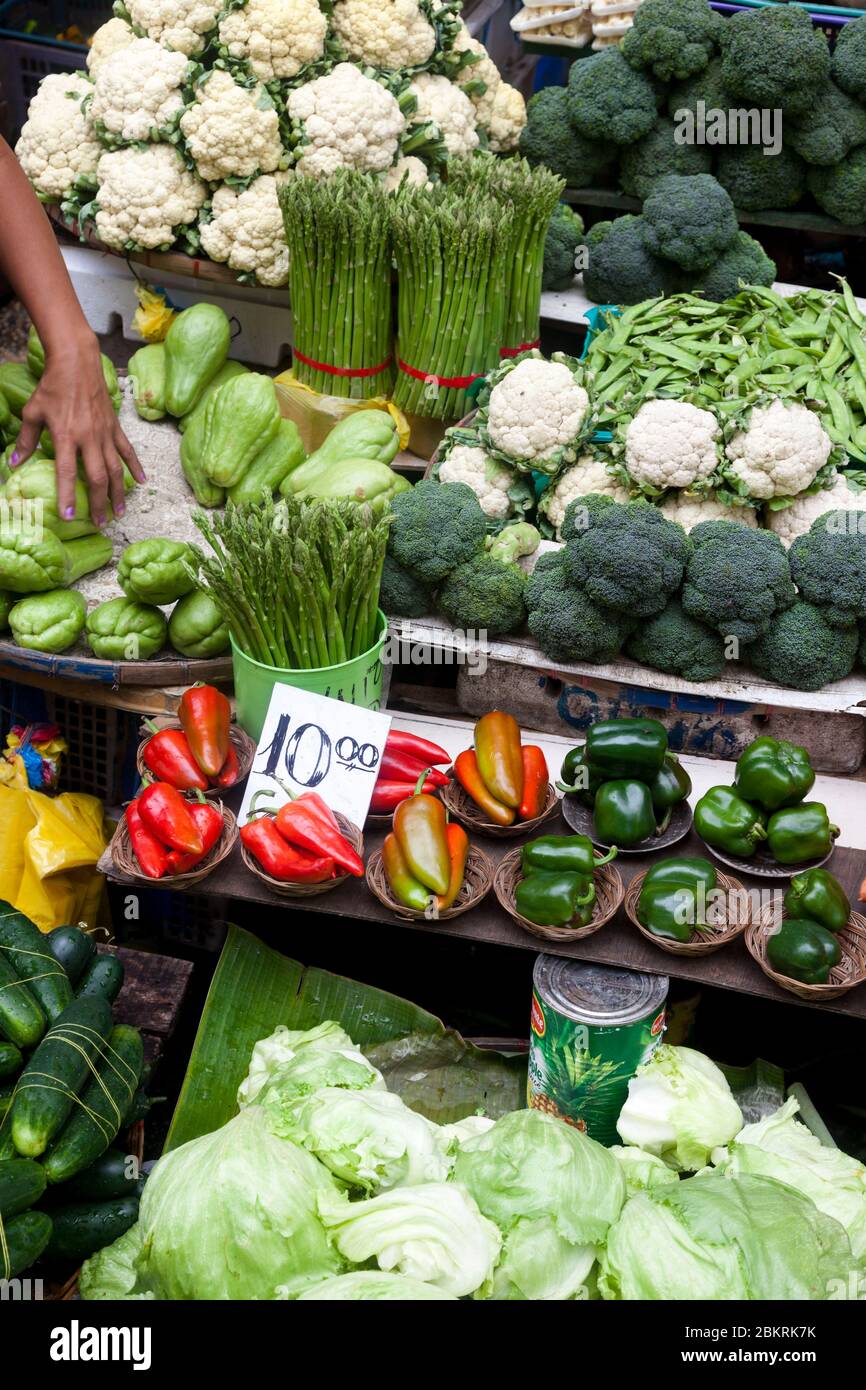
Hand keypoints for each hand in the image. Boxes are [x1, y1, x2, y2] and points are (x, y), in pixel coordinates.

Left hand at [11, 331, 145, 526]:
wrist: (77, 363)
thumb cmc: (52, 387)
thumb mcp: (33, 412)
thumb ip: (26, 440)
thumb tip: (14, 465)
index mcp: (66, 436)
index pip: (68, 472)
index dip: (69, 496)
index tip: (70, 516)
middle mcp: (88, 438)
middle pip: (98, 477)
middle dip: (100, 503)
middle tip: (101, 523)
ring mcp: (105, 433)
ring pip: (116, 469)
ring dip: (118, 493)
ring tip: (119, 512)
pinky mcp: (115, 426)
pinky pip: (127, 450)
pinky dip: (136, 466)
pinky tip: (143, 482)